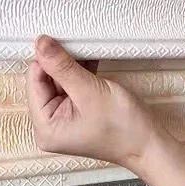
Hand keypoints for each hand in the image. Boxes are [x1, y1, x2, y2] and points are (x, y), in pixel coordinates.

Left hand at [26, 34, 163, 171]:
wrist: (150, 144)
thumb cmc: (123, 126)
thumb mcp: (90, 91)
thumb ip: (63, 67)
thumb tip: (40, 43)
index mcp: (45, 127)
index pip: (34, 82)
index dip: (45, 60)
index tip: (59, 40)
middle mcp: (50, 125)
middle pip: (45, 82)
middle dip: (60, 63)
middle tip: (77, 45)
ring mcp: (64, 120)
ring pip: (60, 82)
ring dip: (72, 66)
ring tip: (87, 53)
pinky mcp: (78, 114)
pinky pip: (72, 88)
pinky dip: (81, 74)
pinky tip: (91, 62)